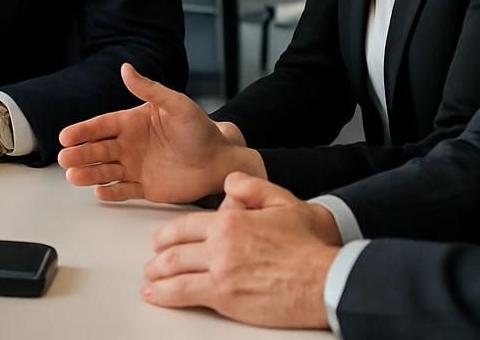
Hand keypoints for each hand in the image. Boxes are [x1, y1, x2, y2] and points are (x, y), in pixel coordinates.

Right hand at [57, 63, 261, 203]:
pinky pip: (123, 190)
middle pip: (98, 149)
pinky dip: (111, 192)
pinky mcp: (145, 187)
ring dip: (88, 173)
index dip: (83, 131)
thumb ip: (149, 89)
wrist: (220, 161)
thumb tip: (125, 68)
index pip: (101, 126)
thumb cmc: (201, 130)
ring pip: (105, 171)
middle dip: (80, 154)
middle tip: (64, 158)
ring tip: (73, 176)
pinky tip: (98, 192)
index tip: (66, 135)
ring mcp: (136, 167)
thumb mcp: (176, 104)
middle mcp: (130, 145)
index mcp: (133, 123)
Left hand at [141, 172, 338, 328]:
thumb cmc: (312, 245)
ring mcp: (221, 272)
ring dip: (157, 277)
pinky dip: (164, 295)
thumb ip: (253, 187)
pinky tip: (156, 296)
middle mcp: (220, 244)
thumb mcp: (284, 201)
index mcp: (231, 220)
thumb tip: (230, 181)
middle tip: (152, 262)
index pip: (185, 225)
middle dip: (158, 257)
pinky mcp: (226, 298)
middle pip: (175, 250)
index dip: (168, 234)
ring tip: (150, 281)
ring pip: (174, 272)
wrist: (329, 279)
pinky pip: (185, 295)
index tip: (161, 240)